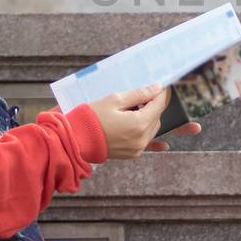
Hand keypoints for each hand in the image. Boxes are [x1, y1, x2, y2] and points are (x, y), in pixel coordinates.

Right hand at [84, 84, 200, 158]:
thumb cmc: (92, 117)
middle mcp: (142, 138)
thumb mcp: (115, 100)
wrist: (77, 139)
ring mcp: (138, 148)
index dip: (159, 93)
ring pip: (153, 129)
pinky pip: (147, 143)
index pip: (159, 104)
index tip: (158, 86)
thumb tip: (157, 88)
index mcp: (139, 123)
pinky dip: (149, 136)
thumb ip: (139, 94)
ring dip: (149, 119)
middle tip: (142, 97)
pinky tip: (164, 144)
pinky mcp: (132, 154)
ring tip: (135, 110)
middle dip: (153, 106)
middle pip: (157, 117)